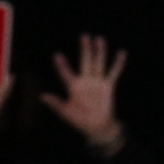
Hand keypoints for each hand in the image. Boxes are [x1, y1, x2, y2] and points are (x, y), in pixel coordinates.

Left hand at [38, 34, 128, 154]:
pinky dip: (118, 64)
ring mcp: (97, 82)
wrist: (96, 127)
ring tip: (99, 39)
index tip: (57, 55)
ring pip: (98, 63)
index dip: (62, 65)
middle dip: (85, 49)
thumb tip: (42, 96)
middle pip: (85, 62)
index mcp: (73, 87)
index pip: (65, 73)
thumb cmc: (78, 120)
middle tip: (84, 36)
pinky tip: (122, 53)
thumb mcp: (65, 113)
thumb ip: (56, 103)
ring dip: (99, 52)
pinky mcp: (108, 86)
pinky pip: (114, 73)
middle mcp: (85, 81)